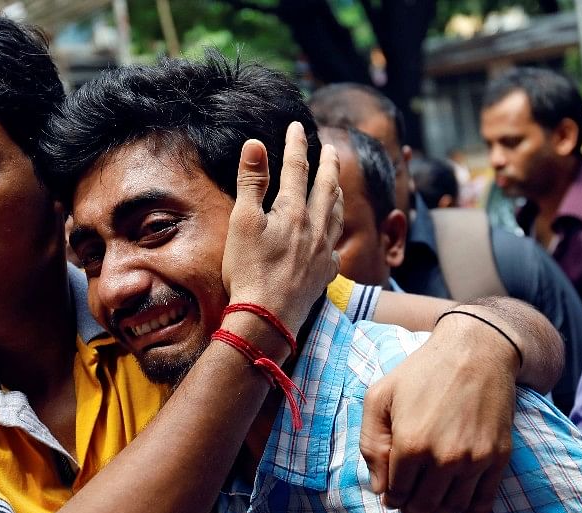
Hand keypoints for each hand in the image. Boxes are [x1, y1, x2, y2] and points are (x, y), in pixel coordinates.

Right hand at [222, 122, 342, 335]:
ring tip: (338, 185)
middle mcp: (315, 228)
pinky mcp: (324, 275)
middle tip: (331, 150)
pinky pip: (335, 248)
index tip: (298, 126)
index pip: (296, 169)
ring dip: (337, 196)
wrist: (267, 317)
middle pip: (326, 189)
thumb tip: (255, 143)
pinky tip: (332, 239)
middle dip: (328, 166)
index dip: (296, 145)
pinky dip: (334, 235)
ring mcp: (323, 252)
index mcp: (294, 212)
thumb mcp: (243, 222)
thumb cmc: (249, 270)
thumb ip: (251, 182)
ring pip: (337, 216)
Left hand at [360, 312, 515, 512]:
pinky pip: (486, 499)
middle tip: (408, 505)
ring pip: (452, 506)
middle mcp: (444, 458)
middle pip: (423, 504)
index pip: (396, 491)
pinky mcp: (498, 457)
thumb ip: (371, 443)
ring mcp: (474, 460)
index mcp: (410, 444)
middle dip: (412, 508)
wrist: (476, 351)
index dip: (391, 497)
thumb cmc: (421, 371)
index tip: (391, 495)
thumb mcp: (379, 397)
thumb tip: (379, 487)